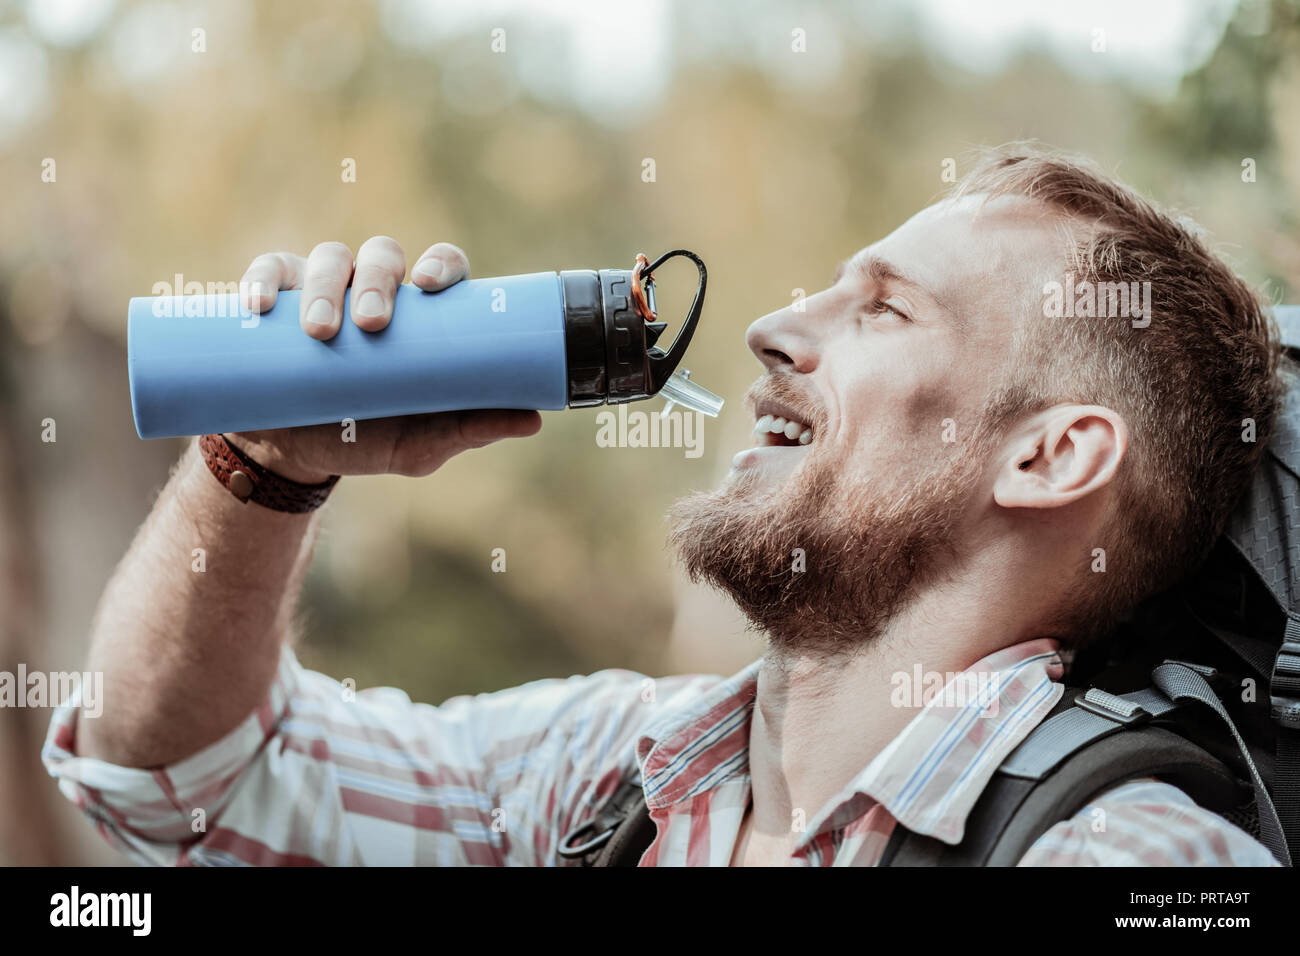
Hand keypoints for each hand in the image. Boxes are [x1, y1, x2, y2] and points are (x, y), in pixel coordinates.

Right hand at [232, 237, 541, 483]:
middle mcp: (374, 289)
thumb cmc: (366, 437)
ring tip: (321, 332)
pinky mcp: (275, 298)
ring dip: (325, 288)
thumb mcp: (418, 444)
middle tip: (371, 324)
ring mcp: (322, 287)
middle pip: (383, 255)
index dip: (442, 264)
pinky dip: (263, 281)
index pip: (441, 267)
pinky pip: (269, 271)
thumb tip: (531, 421)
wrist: (292, 456)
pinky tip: (260, 305)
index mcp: (420, 314)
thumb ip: (468, 429)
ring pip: (328, 258)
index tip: (432, 284)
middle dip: (378, 281)